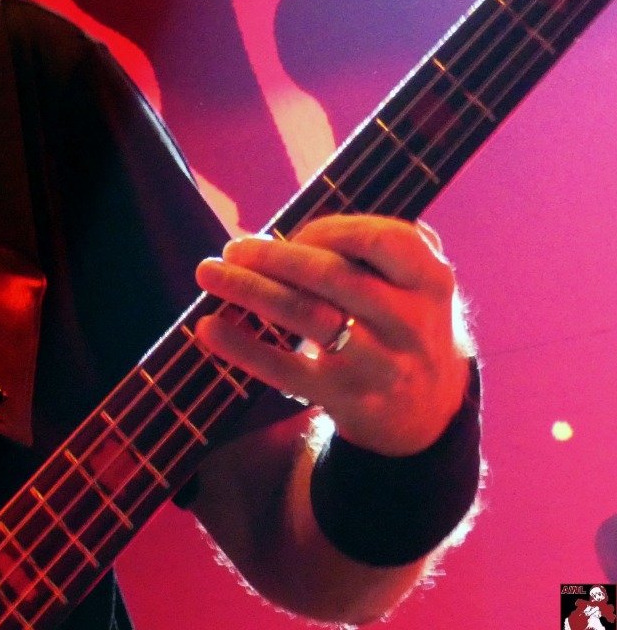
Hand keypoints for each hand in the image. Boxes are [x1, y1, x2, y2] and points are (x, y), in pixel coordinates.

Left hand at [193, 215, 470, 456]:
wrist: (427, 408)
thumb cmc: (397, 318)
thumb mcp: (410, 281)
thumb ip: (369, 247)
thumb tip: (280, 236)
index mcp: (430, 280)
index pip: (384, 240)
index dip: (332, 230)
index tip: (296, 235)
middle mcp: (412, 322)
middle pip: (335, 277)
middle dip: (275, 257)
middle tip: (233, 247)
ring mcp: (381, 364)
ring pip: (307, 318)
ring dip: (250, 290)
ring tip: (209, 272)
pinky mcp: (347, 397)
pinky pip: (286, 371)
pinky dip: (242, 347)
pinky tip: (208, 327)